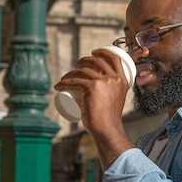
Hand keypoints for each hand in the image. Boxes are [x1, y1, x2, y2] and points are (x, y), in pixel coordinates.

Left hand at [53, 48, 135, 167]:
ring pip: (83, 70)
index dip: (103, 52)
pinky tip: (59, 85)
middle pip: (97, 61)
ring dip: (71, 72)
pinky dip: (64, 83)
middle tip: (76, 66)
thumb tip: (102, 92)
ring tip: (65, 78)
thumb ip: (112, 94)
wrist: (107, 129)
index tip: (94, 52)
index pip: (114, 58)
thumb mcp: (116, 101)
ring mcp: (103, 81)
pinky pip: (74, 81)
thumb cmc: (109, 120)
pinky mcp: (91, 87)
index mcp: (122, 80)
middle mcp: (114, 78)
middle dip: (84, 60)